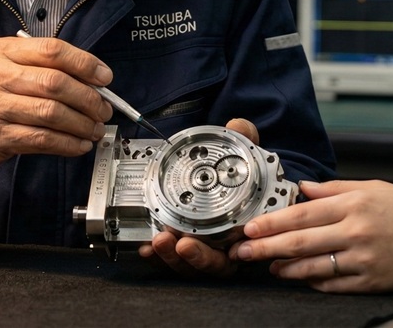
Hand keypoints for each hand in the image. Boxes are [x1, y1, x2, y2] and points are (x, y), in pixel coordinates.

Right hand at [0, 35, 113, 176]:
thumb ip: (37, 66)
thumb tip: (89, 79)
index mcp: (0, 51)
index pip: (51, 50)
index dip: (84, 63)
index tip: (104, 77)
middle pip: (55, 82)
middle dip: (88, 98)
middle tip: (103, 109)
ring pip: (51, 113)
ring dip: (81, 124)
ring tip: (94, 129)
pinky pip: (41, 139)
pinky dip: (67, 144)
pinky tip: (78, 145)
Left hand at [137, 117, 259, 276]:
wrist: (221, 174)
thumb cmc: (236, 171)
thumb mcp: (244, 149)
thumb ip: (245, 137)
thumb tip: (237, 126)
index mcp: (246, 230)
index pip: (240, 252)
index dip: (228, 252)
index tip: (219, 246)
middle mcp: (227, 246)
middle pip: (213, 265)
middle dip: (196, 258)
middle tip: (182, 244)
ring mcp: (203, 249)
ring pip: (189, 266)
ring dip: (172, 258)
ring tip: (159, 240)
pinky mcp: (180, 248)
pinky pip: (168, 261)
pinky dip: (157, 257)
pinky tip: (146, 246)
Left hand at [231, 179, 392, 292]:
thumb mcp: (373, 187)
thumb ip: (335, 188)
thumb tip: (304, 188)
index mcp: (354, 205)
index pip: (302, 214)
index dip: (272, 222)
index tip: (251, 227)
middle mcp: (355, 232)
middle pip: (300, 242)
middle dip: (266, 247)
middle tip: (244, 251)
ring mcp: (362, 260)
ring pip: (312, 266)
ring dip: (285, 267)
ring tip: (268, 265)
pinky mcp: (370, 282)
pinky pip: (333, 284)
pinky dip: (313, 282)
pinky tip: (299, 277)